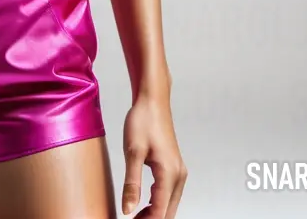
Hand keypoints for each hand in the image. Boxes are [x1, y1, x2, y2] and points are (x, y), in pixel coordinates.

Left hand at [121, 94, 186, 217]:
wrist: (152, 100)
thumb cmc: (142, 121)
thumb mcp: (132, 152)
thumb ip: (131, 183)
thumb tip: (128, 210)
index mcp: (169, 174)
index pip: (160, 212)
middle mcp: (178, 176)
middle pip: (167, 212)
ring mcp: (178, 171)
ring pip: (169, 204)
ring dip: (153, 213)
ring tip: (133, 216)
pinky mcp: (174, 167)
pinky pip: (168, 193)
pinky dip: (157, 202)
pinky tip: (142, 203)